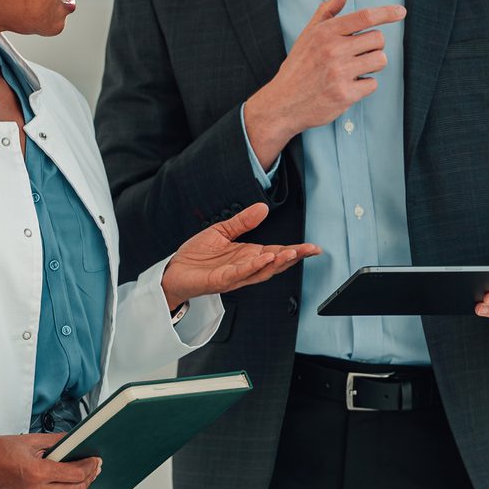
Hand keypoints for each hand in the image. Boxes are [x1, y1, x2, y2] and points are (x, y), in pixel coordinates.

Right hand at [0, 432, 99, 488]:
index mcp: (37, 473)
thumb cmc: (1, 451)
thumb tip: (76, 442)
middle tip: (93, 470)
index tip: (95, 461)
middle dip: (88, 479)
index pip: (75, 474)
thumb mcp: (32, 441)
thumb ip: (58, 442)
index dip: (90, 467)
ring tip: (81, 480)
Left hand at [160, 201, 319, 308]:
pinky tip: (263, 258)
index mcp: (248, 255)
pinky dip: (253, 266)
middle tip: (310, 250)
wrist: (175, 270)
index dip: (295, 250)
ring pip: (261, 271)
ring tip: (292, 253)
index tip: (313, 247)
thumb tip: (262, 208)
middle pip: (275, 264)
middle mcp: (245, 267)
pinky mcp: (221, 280)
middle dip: (293, 257)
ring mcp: (235, 276)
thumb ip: (243, 221)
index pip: (276, 252)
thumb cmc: (198, 255)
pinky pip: (240, 274)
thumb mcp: (221, 231)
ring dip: (277, 263)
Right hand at [241, 0, 407, 165]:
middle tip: (358, 55)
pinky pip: (372, 83)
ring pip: (380, 60)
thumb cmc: (299, 66)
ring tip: (353, 70)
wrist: (283, 102)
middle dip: (373, 47)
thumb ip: (328, 11)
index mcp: (325, 32)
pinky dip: (364, 86)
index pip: (364, 16)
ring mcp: (339, 72)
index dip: (386, 12)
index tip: (401, 11)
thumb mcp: (308, 34)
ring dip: (372, 66)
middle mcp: (332, 50)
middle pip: (378, 39)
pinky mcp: (345, 94)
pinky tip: (347, 86)